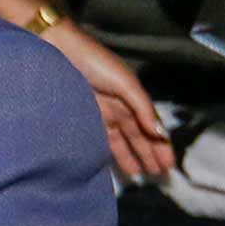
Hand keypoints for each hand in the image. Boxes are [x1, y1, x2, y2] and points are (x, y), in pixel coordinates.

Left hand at [37, 14, 174, 176]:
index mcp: (131, 98)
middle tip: (158, 176)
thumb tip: (159, 132)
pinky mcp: (79, 114)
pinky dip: (106, 148)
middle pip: (137, 135)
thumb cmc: (93, 61)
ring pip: (119, 138)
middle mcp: (117, 106)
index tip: (169, 165)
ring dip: (130, 155)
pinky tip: (110, 162)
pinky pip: (98, 136)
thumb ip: (141, 106)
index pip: (150, 127)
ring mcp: (98, 111)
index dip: (160, 145)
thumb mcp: (124, 81)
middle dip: (149, 154)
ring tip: (139, 173)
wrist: (56, 50)